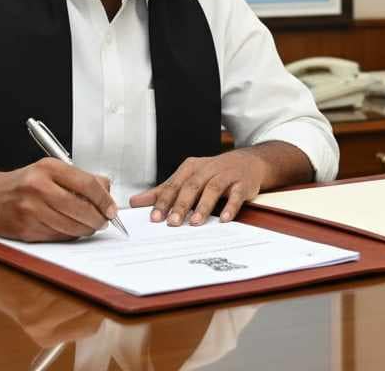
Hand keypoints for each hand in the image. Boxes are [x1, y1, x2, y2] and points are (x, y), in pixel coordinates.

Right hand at [0, 158, 115, 240]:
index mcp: (48, 168)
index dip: (104, 199)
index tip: (111, 208)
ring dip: (86, 229)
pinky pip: (58, 235)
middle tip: (104, 221)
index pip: (87, 184)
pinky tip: (71, 229)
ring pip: (71, 226)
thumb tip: (106, 190)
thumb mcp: (49, 170)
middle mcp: (39, 187)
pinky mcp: (27, 228)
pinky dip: (70, 235)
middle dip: (98, 218)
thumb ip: (79, 178)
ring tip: (90, 226)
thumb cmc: (22, 184)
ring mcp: (31, 209)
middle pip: (81, 208)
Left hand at [129, 150, 270, 225]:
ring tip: (194, 223)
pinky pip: (236, 195)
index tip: (154, 217)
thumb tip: (136, 201)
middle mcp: (207, 169)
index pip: (174, 185)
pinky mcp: (242, 183)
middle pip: (191, 186)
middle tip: (172, 223)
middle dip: (180, 205)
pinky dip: (230, 207)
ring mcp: (226, 175)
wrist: (249, 162)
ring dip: (203, 206)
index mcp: (191, 168)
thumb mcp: (188, 177)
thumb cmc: (214, 172)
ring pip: (212, 189)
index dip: (163, 201)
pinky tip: (223, 219)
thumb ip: (163, 191)